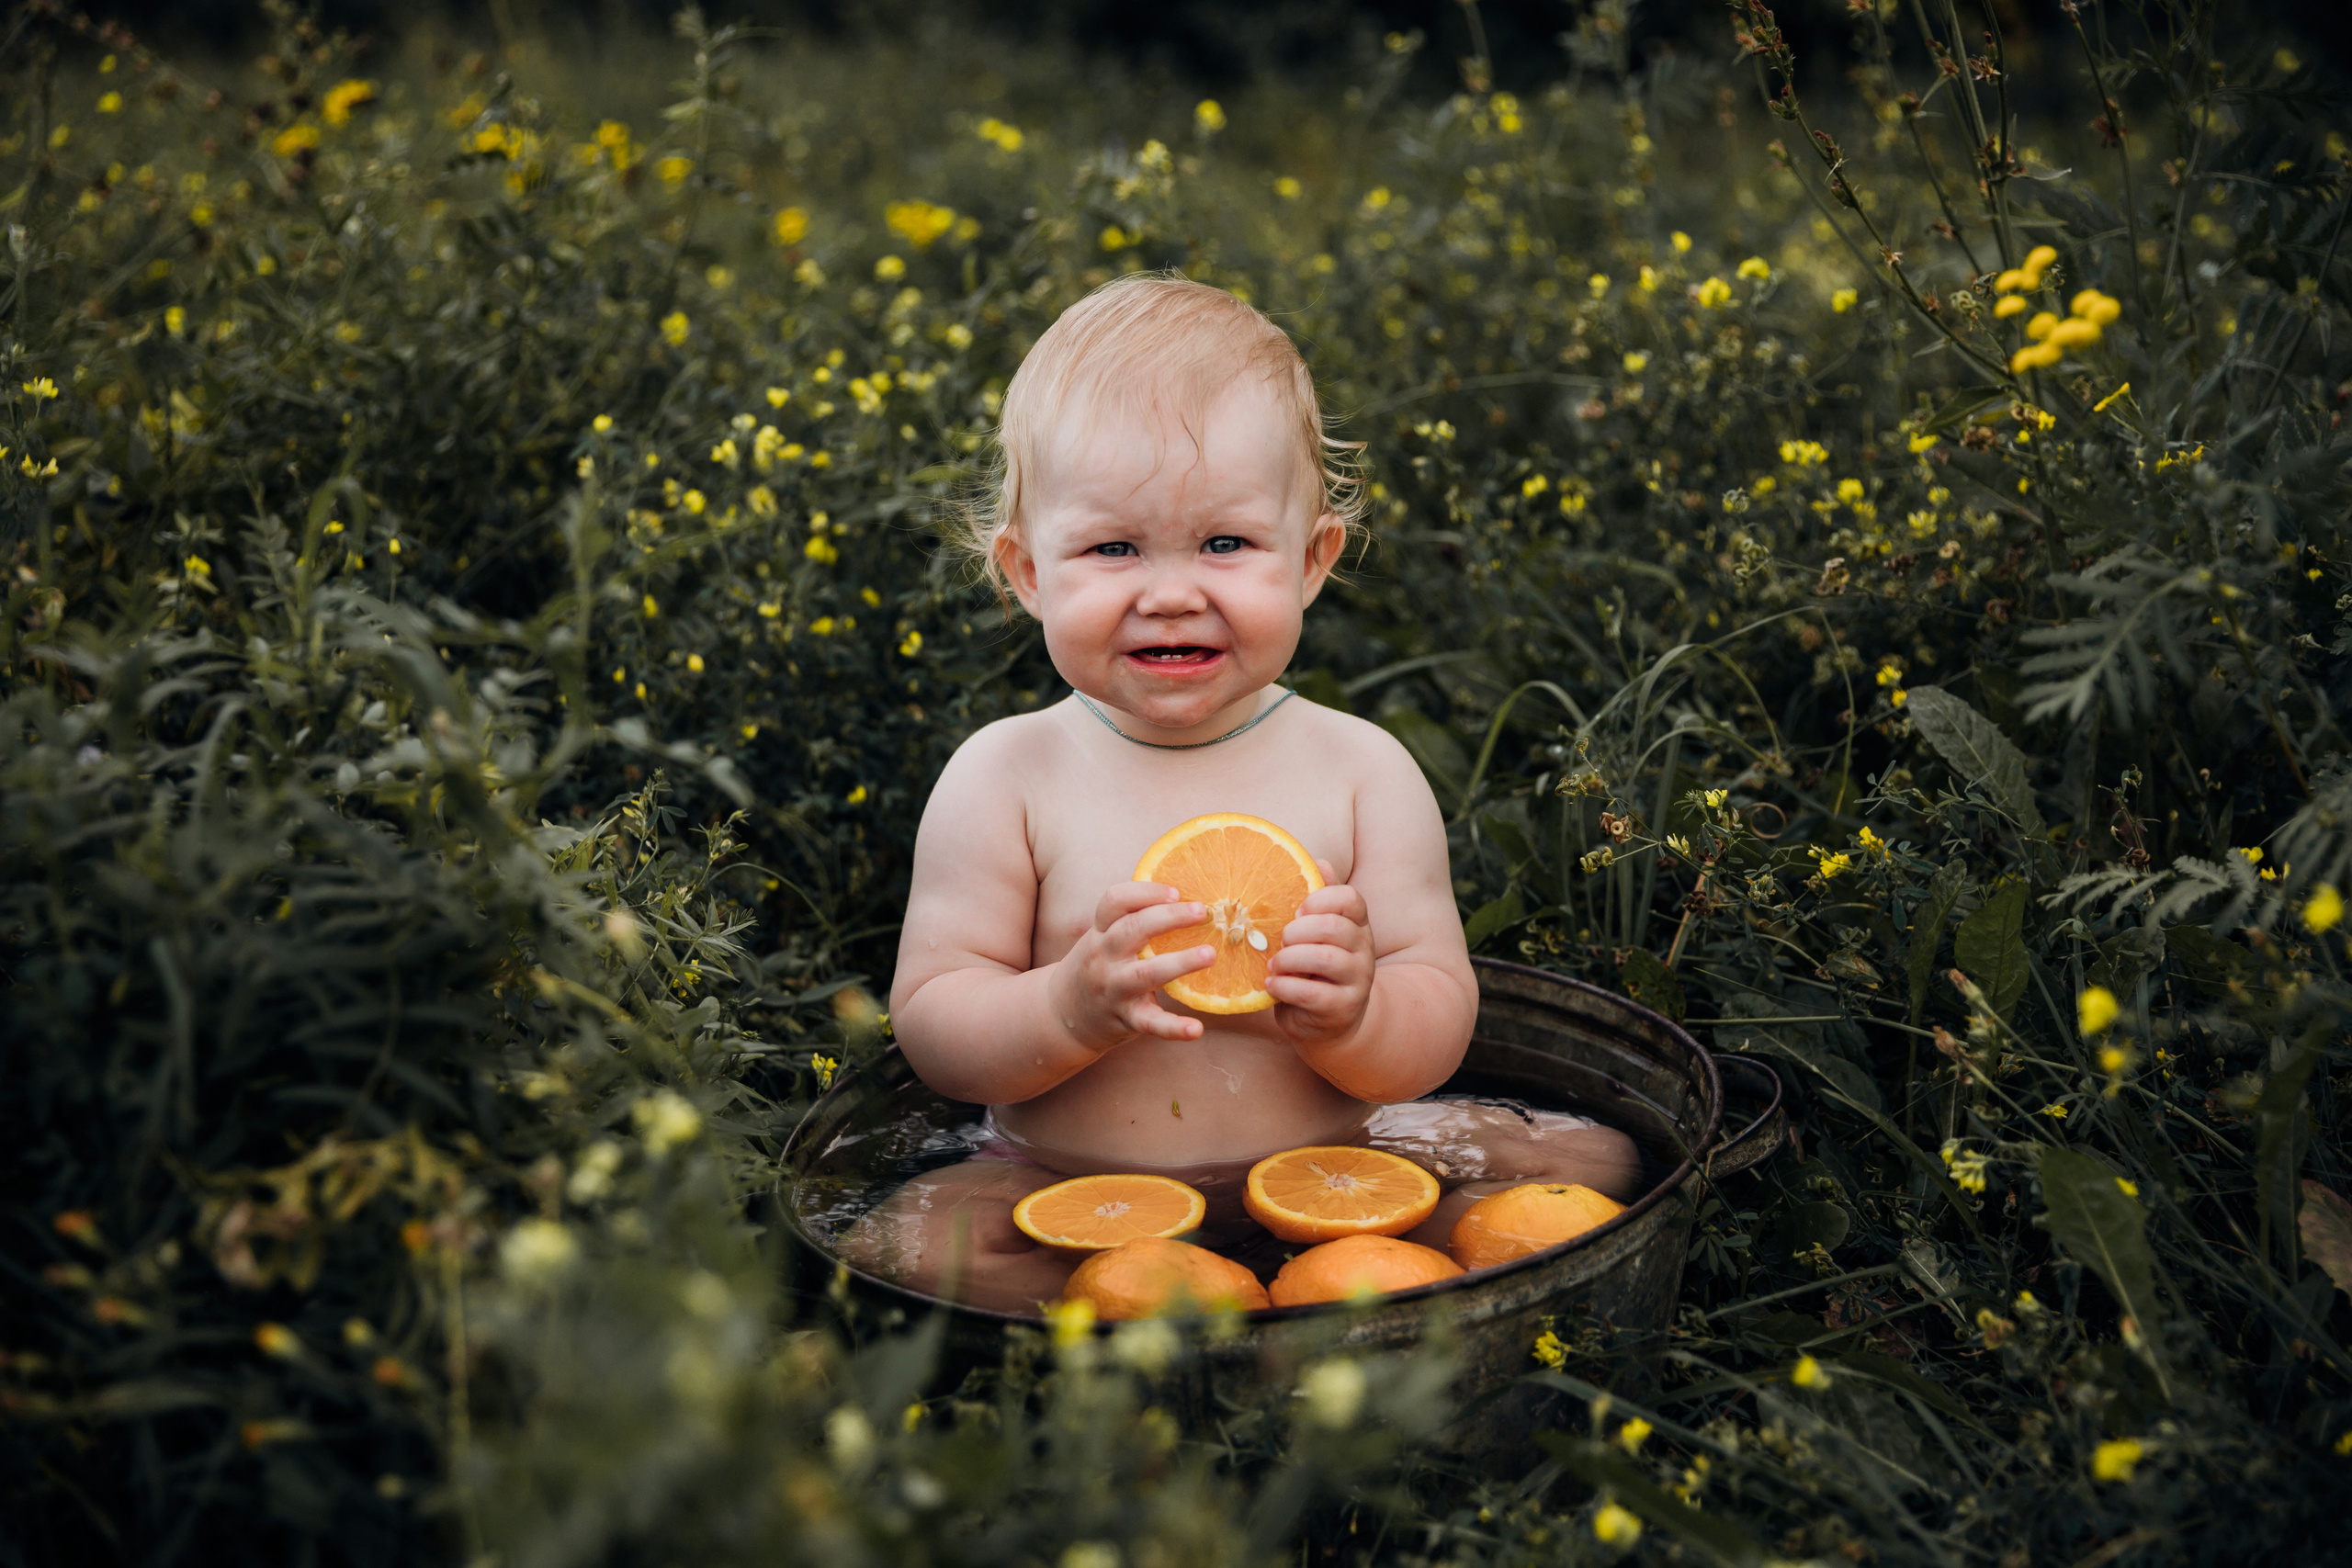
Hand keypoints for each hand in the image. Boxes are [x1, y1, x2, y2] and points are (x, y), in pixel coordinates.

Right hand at [1048, 882, 1215, 1050]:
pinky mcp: (1126, 1019)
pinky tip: (1196, 1029)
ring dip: (1179, 962)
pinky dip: (1174, 1028)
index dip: (1145, 892)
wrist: (1063, 1014)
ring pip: (1145, 974)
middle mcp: (1104, 957)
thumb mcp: (1103, 939)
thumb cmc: (1098, 966)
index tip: (1176, 891)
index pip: (1114, 901)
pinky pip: (1150, 1023)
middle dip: (1169, 917)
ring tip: (1210, 954)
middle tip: (1202, 911)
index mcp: (1100, 932)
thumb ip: (1132, 920)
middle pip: (1132, 930)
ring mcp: (1114, 989)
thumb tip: (1185, 897)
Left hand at [1267, 860, 1375, 1046]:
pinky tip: (1271, 984)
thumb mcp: (1319, 934)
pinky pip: (1312, 993)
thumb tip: (1320, 860)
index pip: (1351, 898)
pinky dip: (1284, 986)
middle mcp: (1364, 950)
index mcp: (1357, 925)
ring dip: (1288, 959)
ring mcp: (1357, 981)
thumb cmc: (1316, 968)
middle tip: (1280, 941)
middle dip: (1297, 932)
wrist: (1330, 1021)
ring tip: (1274, 964)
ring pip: (1325, 959)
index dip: (1319, 900)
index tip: (1297, 912)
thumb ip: (1320, 900)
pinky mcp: (1342, 1008)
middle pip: (1334, 927)